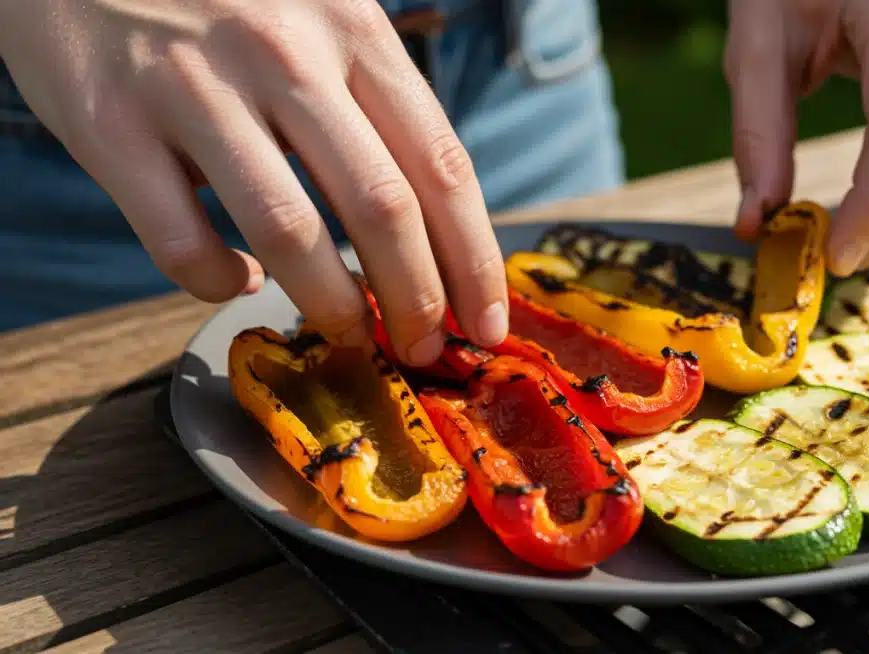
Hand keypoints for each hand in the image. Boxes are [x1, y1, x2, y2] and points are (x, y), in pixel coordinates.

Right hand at [0, 0, 507, 364]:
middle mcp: (283, 55)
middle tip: (424, 351)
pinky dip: (215, 283)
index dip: (474, 261)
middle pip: (382, 207)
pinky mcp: (110, 122)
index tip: (487, 324)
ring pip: (291, 232)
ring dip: (333, 306)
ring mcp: (194, 87)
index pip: (441, 165)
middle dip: (417, 301)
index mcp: (352, 30)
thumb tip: (425, 228)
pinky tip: (235, 281)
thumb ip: (369, 102)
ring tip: (350, 337)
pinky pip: (179, 240)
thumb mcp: (318, 15)